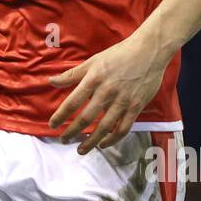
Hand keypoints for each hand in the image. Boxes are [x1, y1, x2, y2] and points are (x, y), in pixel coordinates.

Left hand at [48, 35, 170, 154]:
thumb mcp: (93, 61)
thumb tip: (51, 81)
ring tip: (80, 149)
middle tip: (63, 139)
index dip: (60, 116)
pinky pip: (123, 128)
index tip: (52, 125)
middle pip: (86, 118)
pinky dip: (112, 139)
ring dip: (91, 141)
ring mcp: (123, 101)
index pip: (72, 102)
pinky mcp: (136, 107)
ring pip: (104, 127)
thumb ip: (72, 74)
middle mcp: (107, 92)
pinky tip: (103, 144)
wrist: (149, 51)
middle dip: (72, 131)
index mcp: (94, 79)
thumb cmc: (118, 54)